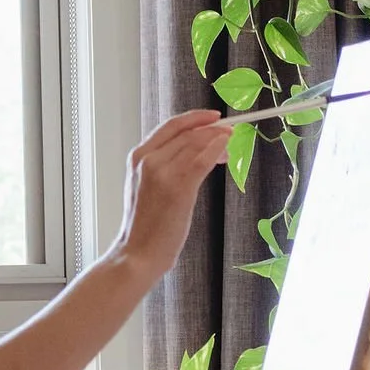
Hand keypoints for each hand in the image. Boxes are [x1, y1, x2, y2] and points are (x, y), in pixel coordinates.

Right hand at [116, 110, 237, 281]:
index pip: (170, 126)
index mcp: (138, 157)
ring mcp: (163, 173)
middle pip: (187, 133)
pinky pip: (202, 161)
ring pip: (196, 144)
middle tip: (230, 132)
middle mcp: (148, 160)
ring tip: (231, 146)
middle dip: (212, 129)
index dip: (195, 118)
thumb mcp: (146, 186)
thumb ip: (164, 165)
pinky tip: (226, 150)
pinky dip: (216, 150)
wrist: (138, 252)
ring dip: (218, 140)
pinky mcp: (178, 188)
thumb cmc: (145, 225)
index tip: (213, 117)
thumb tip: (194, 151)